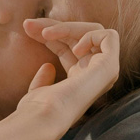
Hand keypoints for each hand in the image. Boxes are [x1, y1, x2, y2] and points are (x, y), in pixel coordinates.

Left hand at [0, 19, 119, 139]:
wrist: (43, 115)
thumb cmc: (37, 108)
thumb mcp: (39, 89)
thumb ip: (43, 79)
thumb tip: (48, 66)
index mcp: (78, 80)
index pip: (68, 47)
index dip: (51, 35)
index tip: (29, 29)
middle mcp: (94, 75)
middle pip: (79, 37)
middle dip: (55, 26)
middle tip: (29, 25)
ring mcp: (104, 72)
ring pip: (93, 32)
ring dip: (67, 26)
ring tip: (45, 33)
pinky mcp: (110, 67)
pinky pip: (109, 37)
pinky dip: (90, 34)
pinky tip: (74, 47)